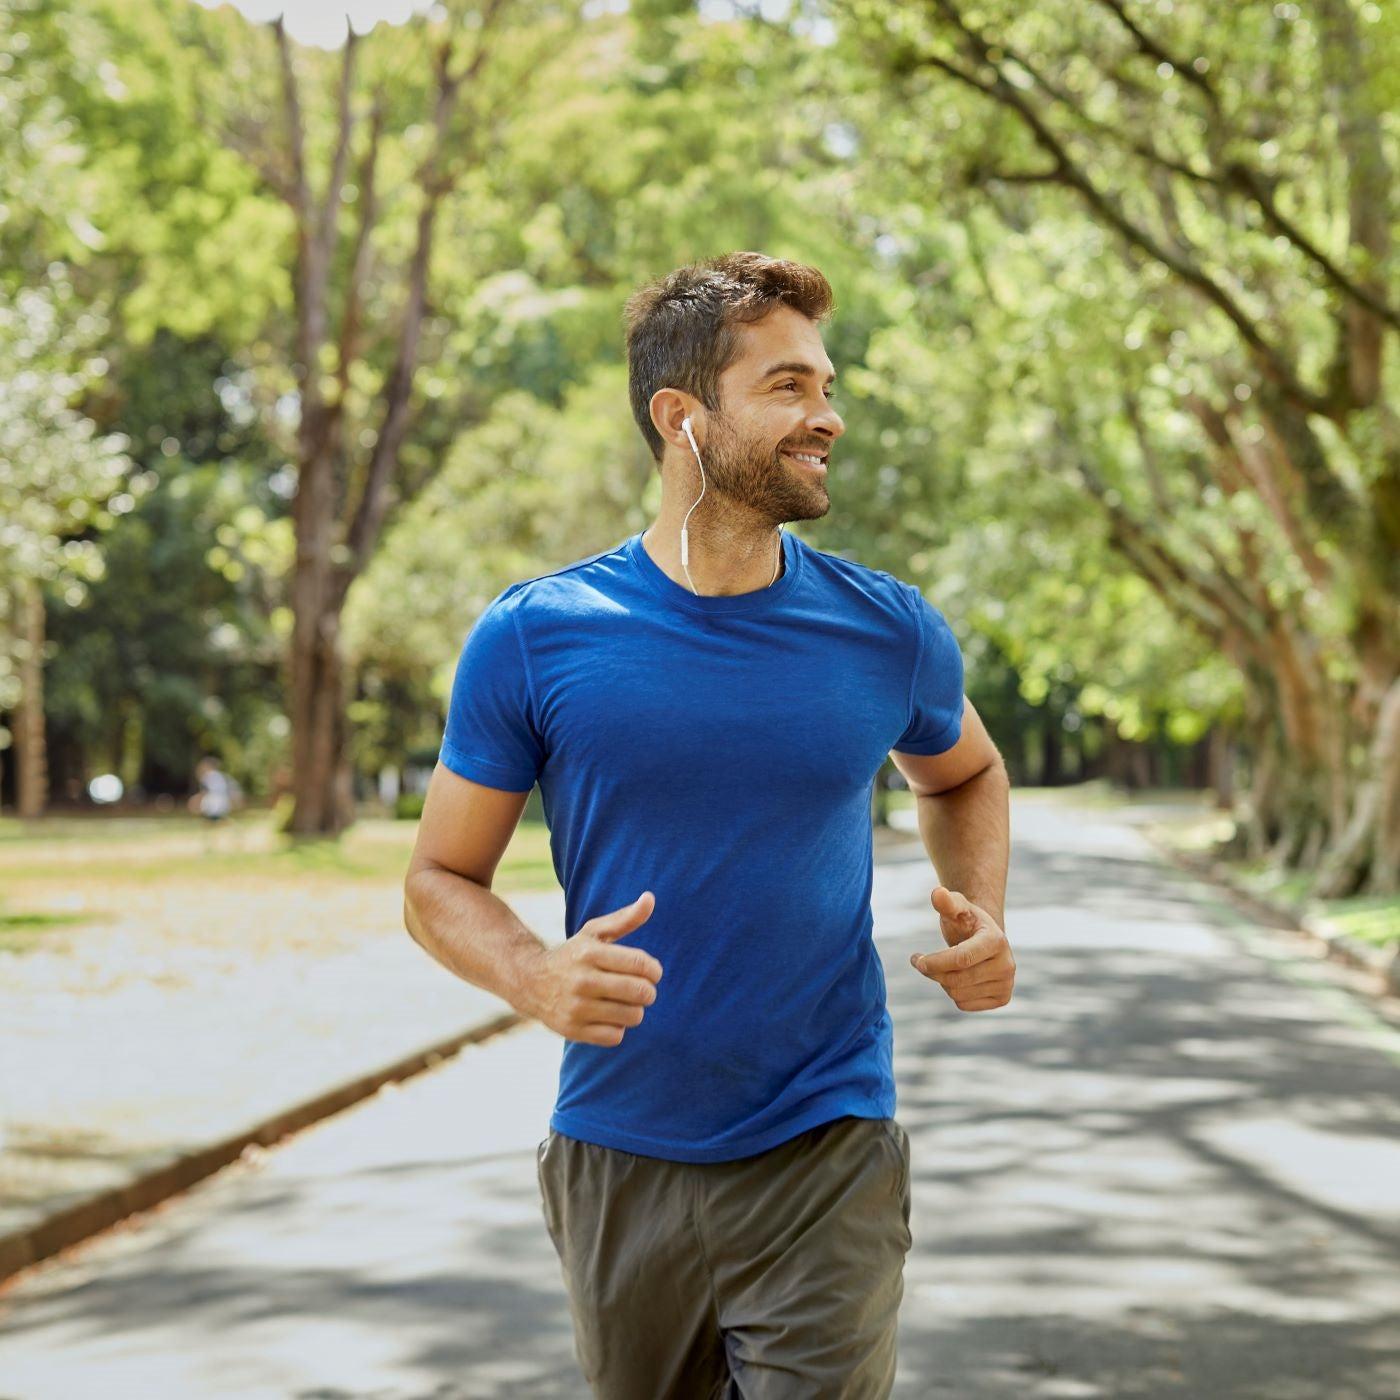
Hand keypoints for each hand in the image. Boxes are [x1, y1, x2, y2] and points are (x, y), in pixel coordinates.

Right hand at [529, 891, 662, 1046]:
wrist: (529, 982)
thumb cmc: (573, 955)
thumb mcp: (594, 932)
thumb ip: (625, 918)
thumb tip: (650, 898)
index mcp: (590, 953)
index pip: (641, 964)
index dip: (654, 970)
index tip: (651, 972)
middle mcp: (582, 980)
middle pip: (640, 992)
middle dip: (648, 991)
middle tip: (641, 989)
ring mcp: (576, 1007)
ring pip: (632, 1016)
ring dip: (634, 1010)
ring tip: (623, 1002)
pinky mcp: (572, 1030)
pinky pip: (615, 1036)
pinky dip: (617, 1028)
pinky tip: (608, 1017)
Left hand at [909, 886, 1014, 1011]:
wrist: (986, 939)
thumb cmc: (967, 921)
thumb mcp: (957, 908)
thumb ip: (947, 901)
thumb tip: (937, 893)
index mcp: (996, 941)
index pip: (960, 959)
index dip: (934, 962)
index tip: (916, 959)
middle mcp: (1007, 965)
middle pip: (956, 980)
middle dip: (933, 972)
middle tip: (922, 961)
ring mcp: (1007, 984)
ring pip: (957, 994)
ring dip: (943, 982)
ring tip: (945, 966)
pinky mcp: (1002, 999)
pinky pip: (964, 1005)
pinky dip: (954, 993)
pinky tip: (959, 978)